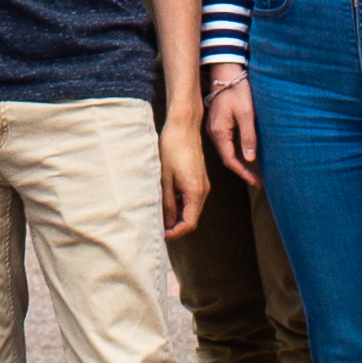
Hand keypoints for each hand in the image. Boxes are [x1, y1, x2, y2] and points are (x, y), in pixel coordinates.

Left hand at [156, 110, 210, 239]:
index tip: (162, 235)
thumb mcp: (165, 178)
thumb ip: (166, 202)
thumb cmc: (172, 149)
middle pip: (192, 218)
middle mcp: (203, 190)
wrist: (183, 127)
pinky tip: (166, 200)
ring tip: (160, 215)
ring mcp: (202, 184)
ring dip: (178, 215)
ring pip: (191, 208)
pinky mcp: (199, 178)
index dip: (176, 232)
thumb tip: (167, 222)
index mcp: (195, 192)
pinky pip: (191, 198)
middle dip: (176, 226)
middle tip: (158, 228)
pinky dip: (180, 204)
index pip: (189, 223)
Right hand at [203, 67, 257, 181]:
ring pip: (229, 151)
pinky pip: (229, 143)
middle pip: (228, 158)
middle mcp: (215, 133)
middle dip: (244, 171)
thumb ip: (248, 136)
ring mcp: (216, 129)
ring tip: (257, 172)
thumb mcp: (246, 113)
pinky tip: (248, 155)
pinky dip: (239, 152)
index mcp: (219, 132)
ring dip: (242, 162)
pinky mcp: (220, 124)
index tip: (256, 182)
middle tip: (259, 181)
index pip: (230, 160)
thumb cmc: (237, 90)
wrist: (227, 73)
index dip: (243, 173)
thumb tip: (250, 159)